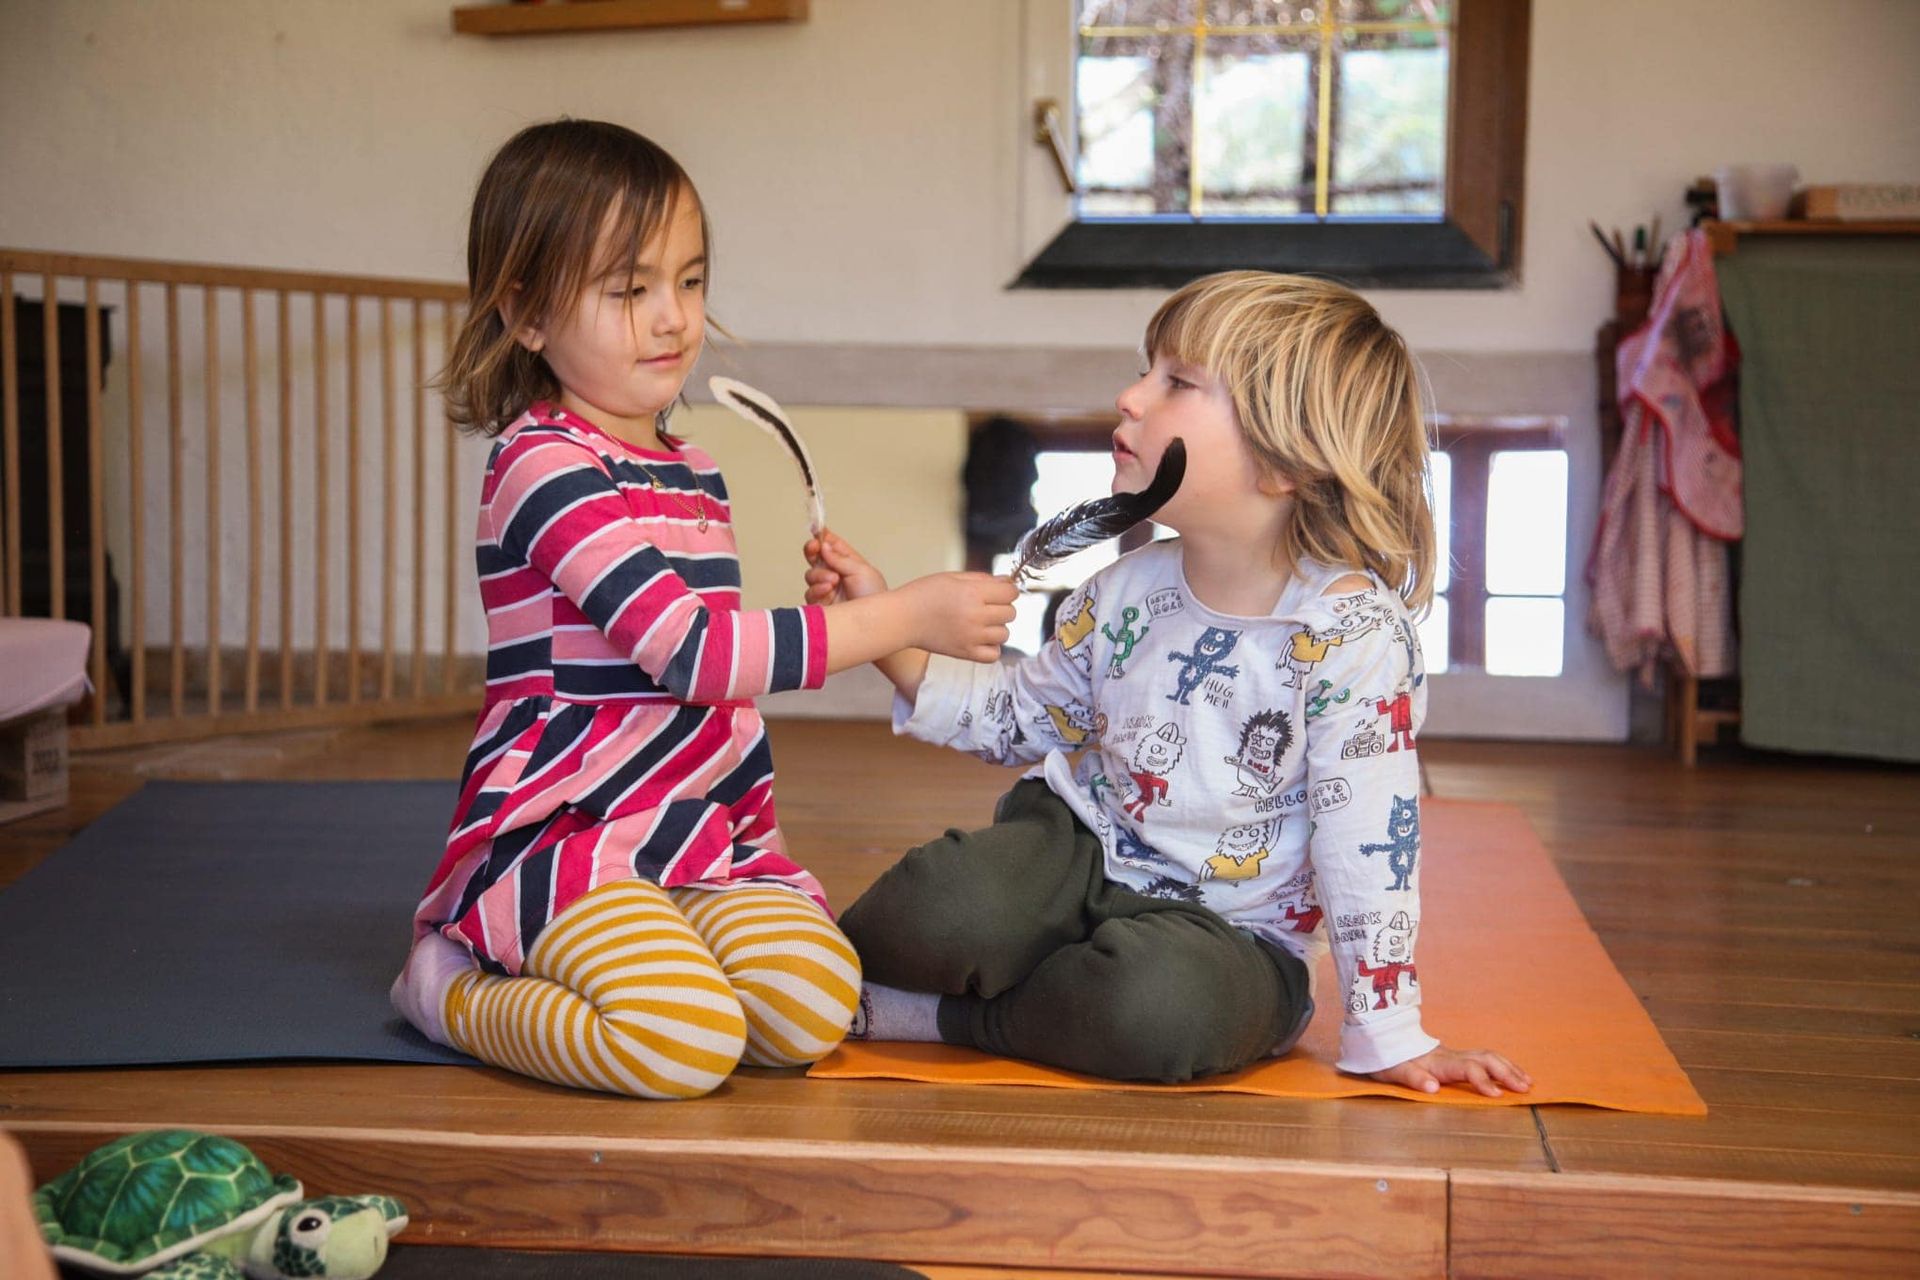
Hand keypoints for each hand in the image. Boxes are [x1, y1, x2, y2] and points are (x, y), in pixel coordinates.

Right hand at [805, 529, 888, 604]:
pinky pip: (810, 592)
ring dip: (820, 574)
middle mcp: (835, 573)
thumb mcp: (861, 571)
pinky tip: (828, 590)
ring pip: (811, 574)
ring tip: (833, 581)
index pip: (831, 544)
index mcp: (848, 561)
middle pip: (815, 556)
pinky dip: (817, 589)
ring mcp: (827, 589)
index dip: (822, 536)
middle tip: (815, 548)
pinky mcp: (820, 604)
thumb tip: (824, 546)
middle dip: (812, 550)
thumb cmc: (874, 596)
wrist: (874, 623)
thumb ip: (840, 558)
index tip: (816, 530)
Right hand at [899, 572, 1018, 663]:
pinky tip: (980, 639)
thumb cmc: (923, 594)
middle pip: (1010, 613)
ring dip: (997, 627)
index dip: (1007, 590)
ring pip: (1005, 634)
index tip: (998, 591)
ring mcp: (971, 637)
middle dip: (1002, 607)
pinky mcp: (965, 653)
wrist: (901, 619)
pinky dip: (991, 647)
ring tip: (980, 622)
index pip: (1010, 593)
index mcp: (972, 593)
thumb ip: (982, 579)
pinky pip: (994, 655)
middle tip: (986, 606)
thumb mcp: (952, 577)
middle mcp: (975, 616)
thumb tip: (1008, 582)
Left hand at [1370, 1045, 1530, 1097]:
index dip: (1482, 1081)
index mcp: (1438, 1062)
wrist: (1383, 1038)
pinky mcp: (1457, 1057)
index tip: (1498, 1095)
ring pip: (1488, 1056)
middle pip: (1485, 1059)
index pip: (1468, 1069)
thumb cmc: (1388, 1058)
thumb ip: (1413, 1077)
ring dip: (1509, 1068)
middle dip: (1507, 1073)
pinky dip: (1503, 1066)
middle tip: (1525, 1088)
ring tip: (1527, 1082)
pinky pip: (1485, 1058)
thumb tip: (1433, 1087)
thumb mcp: (1393, 1071)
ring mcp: (1455, 1055)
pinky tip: (1513, 1074)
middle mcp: (1451, 1056)